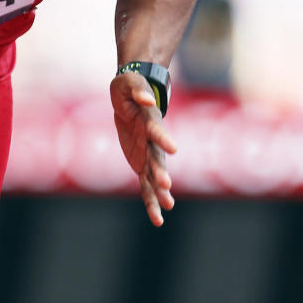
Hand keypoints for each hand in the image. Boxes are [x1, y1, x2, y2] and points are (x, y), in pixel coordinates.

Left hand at [110, 70, 176, 225]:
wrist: (131, 95)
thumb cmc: (129, 87)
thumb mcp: (128, 84)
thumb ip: (137, 90)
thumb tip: (146, 97)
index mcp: (150, 121)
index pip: (157, 131)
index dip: (163, 138)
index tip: (174, 148)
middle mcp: (152, 141)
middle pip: (157, 158)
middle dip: (161, 172)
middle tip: (166, 186)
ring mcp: (148, 154)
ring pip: (154, 177)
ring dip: (159, 192)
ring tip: (167, 208)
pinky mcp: (141, 164)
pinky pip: (145, 185)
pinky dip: (150, 201)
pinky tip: (158, 218)